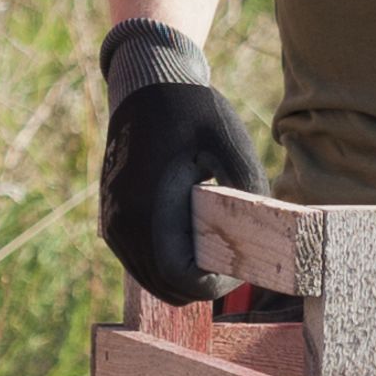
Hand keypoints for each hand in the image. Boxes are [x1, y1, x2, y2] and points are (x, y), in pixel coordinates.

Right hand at [97, 31, 264, 299]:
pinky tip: (196, 235)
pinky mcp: (113, 218)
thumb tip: (264, 236)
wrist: (147, 86)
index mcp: (146, 210)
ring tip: (219, 244)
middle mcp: (121, 224)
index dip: (214, 284)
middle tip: (236, 258)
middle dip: (203, 284)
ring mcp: (112, 223)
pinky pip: (141, 260)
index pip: (179, 279)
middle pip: (165, 288)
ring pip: (151, 278)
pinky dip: (168, 261)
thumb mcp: (230, 144)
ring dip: (185, 274)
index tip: (241, 264)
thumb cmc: (191, 111)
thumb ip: (247, 190)